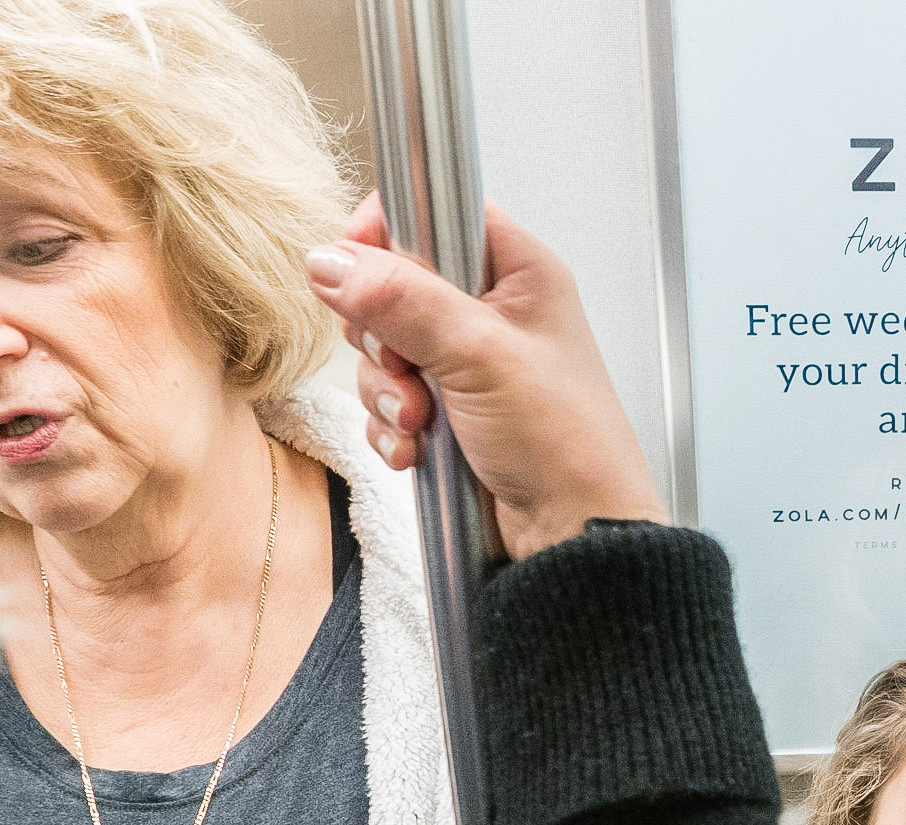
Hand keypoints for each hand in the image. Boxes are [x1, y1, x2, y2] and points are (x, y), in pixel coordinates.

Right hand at [305, 196, 667, 559]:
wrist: (573, 532)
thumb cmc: (565, 441)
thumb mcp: (479, 353)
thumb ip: (401, 299)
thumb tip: (331, 262)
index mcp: (517, 272)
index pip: (434, 211)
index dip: (386, 234)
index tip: (355, 271)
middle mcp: (490, 313)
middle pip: (393, 286)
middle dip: (382, 336)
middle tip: (406, 369)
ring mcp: (466, 367)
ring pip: (384, 352)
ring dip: (387, 392)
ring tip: (419, 422)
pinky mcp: (447, 416)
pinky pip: (388, 404)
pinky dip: (392, 429)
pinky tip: (416, 451)